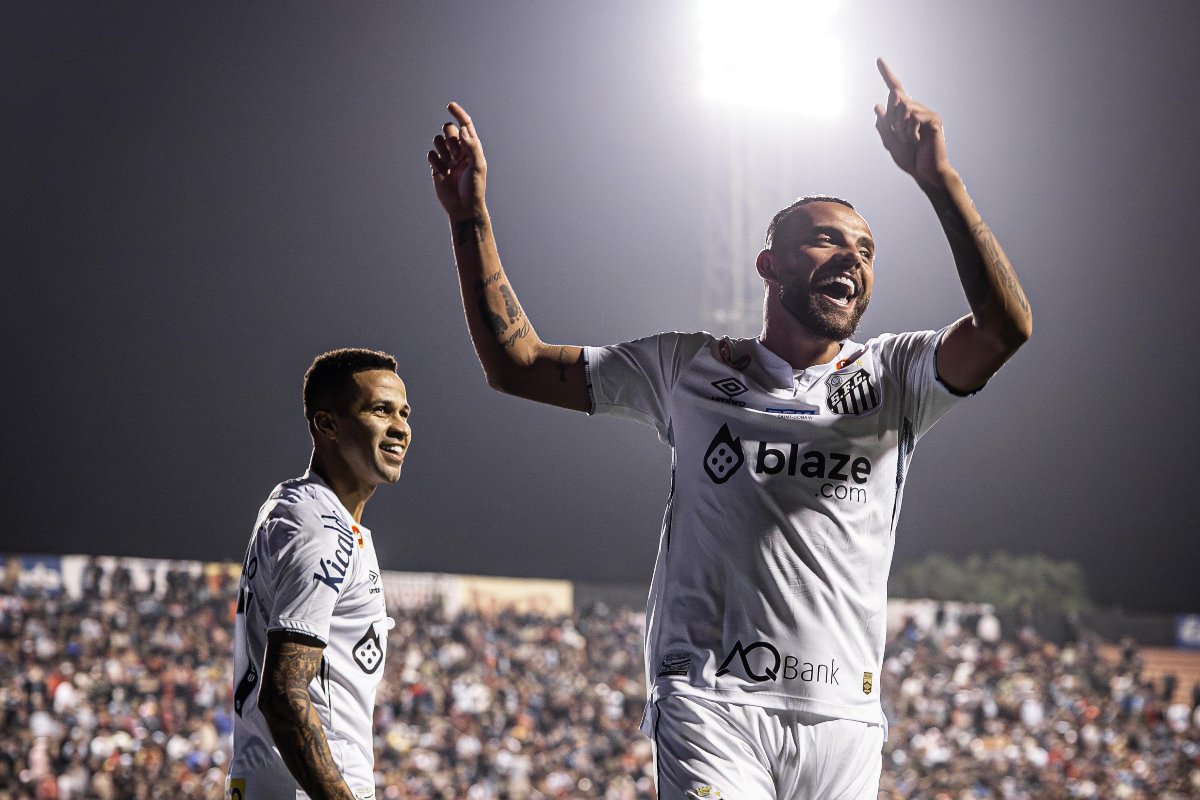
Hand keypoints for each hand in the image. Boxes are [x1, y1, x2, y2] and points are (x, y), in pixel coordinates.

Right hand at [429, 102, 486, 218]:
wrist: (463, 207)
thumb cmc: (474, 188)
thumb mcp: (478, 166)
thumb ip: (472, 147)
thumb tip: (463, 130)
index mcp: (472, 148)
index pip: (465, 125)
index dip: (458, 114)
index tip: (450, 105)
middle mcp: (459, 150)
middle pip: (449, 130)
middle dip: (450, 138)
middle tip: (455, 153)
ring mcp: (447, 157)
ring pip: (438, 140)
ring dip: (441, 149)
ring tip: (448, 163)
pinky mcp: (437, 166)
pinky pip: (430, 154)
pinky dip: (435, 160)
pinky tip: (442, 172)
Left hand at [873, 59, 952, 186]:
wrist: (925, 173)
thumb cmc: (910, 159)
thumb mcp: (890, 143)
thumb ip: (883, 126)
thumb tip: (877, 105)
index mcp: (905, 114)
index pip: (896, 90)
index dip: (887, 74)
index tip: (878, 59)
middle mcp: (917, 110)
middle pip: (896, 100)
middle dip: (891, 121)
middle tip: (900, 138)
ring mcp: (927, 114)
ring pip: (904, 108)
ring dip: (899, 127)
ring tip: (908, 140)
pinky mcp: (934, 120)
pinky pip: (914, 116)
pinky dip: (909, 129)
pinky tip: (915, 139)